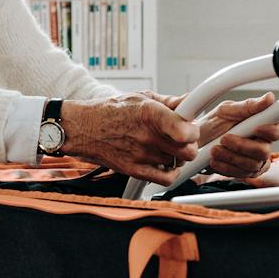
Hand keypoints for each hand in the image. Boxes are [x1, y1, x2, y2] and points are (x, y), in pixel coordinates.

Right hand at [59, 94, 199, 186]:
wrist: (84, 128)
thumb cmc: (112, 111)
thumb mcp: (141, 97)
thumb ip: (169, 101)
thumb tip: (190, 101)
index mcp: (150, 113)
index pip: (185, 131)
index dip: (194, 130)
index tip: (191, 127)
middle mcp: (147, 136)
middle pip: (187, 150)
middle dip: (190, 144)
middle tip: (183, 138)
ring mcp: (141, 155)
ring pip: (178, 163)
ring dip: (178, 156)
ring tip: (167, 146)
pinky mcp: (134, 170)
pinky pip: (166, 179)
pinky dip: (171, 173)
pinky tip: (166, 163)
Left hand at [140, 90, 278, 179]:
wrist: (196, 141)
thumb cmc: (214, 123)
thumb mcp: (227, 110)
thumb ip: (248, 106)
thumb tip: (269, 98)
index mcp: (265, 122)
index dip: (275, 130)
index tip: (257, 128)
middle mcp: (264, 142)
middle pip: (265, 150)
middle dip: (242, 146)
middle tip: (225, 139)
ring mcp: (256, 159)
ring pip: (251, 164)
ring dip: (230, 156)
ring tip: (215, 149)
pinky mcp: (246, 172)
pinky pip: (240, 174)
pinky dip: (225, 166)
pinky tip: (216, 159)